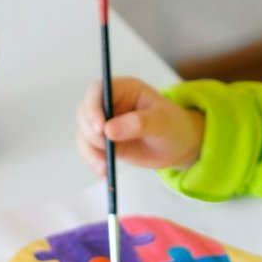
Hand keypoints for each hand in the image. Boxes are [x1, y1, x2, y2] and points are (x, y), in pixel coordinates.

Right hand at [75, 76, 205, 175]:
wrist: (178, 146)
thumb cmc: (174, 126)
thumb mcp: (162, 122)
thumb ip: (137, 123)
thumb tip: (109, 130)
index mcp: (124, 90)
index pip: (97, 91)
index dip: (92, 107)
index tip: (100, 128)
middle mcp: (110, 104)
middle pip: (84, 112)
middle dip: (91, 132)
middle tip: (106, 147)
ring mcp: (105, 123)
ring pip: (84, 133)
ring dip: (90, 150)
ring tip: (105, 166)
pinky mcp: (105, 141)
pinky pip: (89, 150)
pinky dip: (93, 161)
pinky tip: (104, 172)